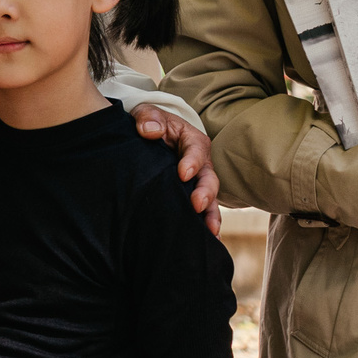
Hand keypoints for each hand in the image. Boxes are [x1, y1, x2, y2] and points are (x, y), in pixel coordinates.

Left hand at [131, 104, 222, 236]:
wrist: (148, 135)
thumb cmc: (150, 123)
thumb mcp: (147, 113)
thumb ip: (148, 118)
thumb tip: (148, 130)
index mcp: (192, 141)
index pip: (197, 151)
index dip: (192, 162)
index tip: (182, 174)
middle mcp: (201, 164)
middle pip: (209, 179)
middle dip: (205, 193)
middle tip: (196, 205)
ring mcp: (197, 183)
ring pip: (210, 201)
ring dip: (210, 216)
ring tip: (210, 233)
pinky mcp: (190, 197)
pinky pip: (201, 213)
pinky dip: (204, 227)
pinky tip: (206, 243)